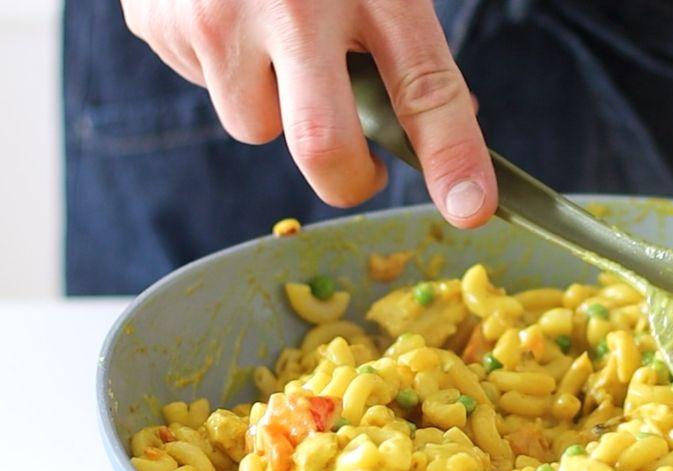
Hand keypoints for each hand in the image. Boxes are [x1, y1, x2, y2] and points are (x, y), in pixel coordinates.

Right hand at [122, 0, 496, 225]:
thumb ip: (404, 38)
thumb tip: (436, 128)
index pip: (425, 90)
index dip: (454, 159)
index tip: (472, 208)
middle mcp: (293, 5)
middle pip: (323, 146)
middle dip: (349, 177)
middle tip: (364, 168)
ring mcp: (217, 15)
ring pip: (254, 126)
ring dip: (273, 108)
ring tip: (277, 42)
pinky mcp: (160, 21)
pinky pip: (204, 85)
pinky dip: (223, 68)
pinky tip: (229, 14)